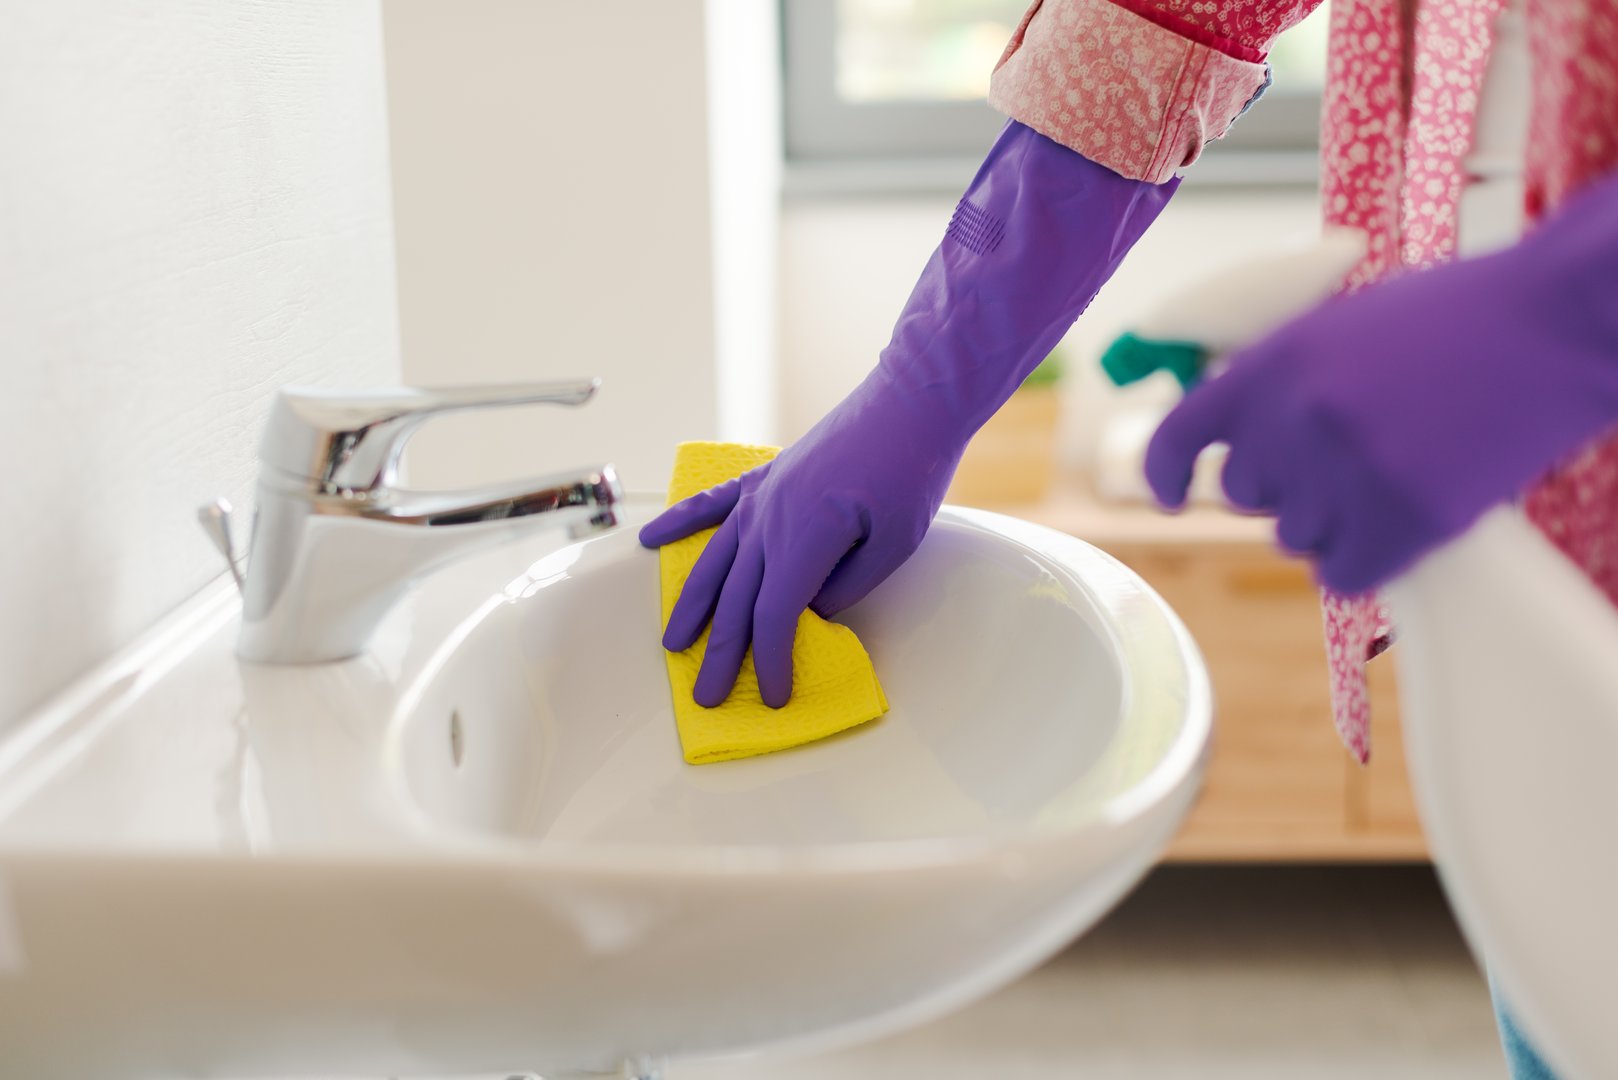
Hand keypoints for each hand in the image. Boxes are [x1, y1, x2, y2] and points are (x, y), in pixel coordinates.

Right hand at [640, 369, 956, 707]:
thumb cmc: (911, 471)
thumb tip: (809, 609)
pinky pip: (710, 505)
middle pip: (736, 600)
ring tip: (673, 643)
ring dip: (692, 606)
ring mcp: (761, 496)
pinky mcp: (764, 477)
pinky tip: (651, 541)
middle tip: (705, 696)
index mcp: (802, 541)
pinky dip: (678, 524)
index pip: (772, 616)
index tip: (771, 697)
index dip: (769, 661)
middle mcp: (768, 520)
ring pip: (714, 561)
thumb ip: (845, 586)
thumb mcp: (893, 546)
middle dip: (721, 653)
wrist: (908, 403)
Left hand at [1146, 173, 1617, 593]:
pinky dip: (1367, 561)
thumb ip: (1285, 382)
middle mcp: (1294, 421)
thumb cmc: (1461, 318)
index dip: (1167, 471)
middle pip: (1244, 495)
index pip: (1180, 435)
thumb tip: (1244, 439)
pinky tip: (1402, 525)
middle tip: (1345, 462)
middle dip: (1284, 485)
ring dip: (1331, 522)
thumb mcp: (1344, 327)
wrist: (1558, 323)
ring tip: (1391, 476)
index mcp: (1271, 364)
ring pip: (1293, 539)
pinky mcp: (1402, 521)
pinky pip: (1343, 575)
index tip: (1170, 496)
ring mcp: (1346, 474)